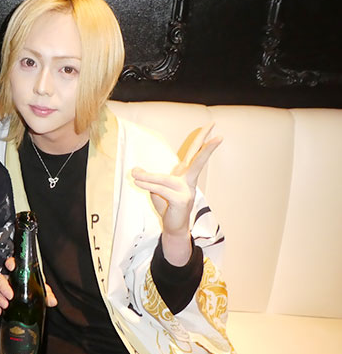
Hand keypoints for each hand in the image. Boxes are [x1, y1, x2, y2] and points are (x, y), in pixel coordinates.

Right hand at [0, 257, 57, 315]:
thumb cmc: (35, 290)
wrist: (30, 304)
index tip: (11, 267)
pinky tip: (0, 312)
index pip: (12, 264)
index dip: (10, 263)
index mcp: (19, 274)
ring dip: (0, 298)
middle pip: (1, 279)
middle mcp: (10, 281)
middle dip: (4, 286)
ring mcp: (4, 291)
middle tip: (10, 295)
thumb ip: (47, 294)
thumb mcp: (41, 291)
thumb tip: (52, 300)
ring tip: (6, 305)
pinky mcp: (1, 300)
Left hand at [131, 123, 221, 264]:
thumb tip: (135, 170)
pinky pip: (161, 190)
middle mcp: (189, 181)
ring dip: (147, 177)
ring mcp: (187, 191)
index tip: (211, 125)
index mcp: (185, 175)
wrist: (172, 227)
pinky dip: (149, 185)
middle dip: (207, 147)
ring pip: (165, 179)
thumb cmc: (167, 206)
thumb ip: (147, 177)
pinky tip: (139, 182)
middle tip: (219, 135)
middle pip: (198, 160)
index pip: (194, 154)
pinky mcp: (181, 200)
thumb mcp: (154, 188)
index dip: (202, 139)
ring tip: (134, 175)